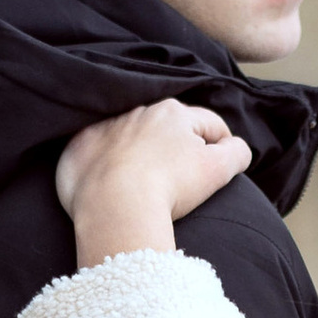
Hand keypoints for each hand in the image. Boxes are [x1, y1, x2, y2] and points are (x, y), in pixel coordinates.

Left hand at [55, 101, 251, 262]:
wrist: (113, 206)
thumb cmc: (169, 187)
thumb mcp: (217, 171)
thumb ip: (236, 153)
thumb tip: (237, 148)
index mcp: (175, 113)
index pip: (209, 124)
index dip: (222, 146)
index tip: (222, 167)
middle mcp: (140, 112)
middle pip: (169, 130)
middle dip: (179, 149)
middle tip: (182, 182)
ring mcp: (107, 127)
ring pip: (133, 138)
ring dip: (143, 155)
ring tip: (146, 186)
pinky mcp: (80, 146)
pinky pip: (98, 150)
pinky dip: (107, 163)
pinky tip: (112, 185)